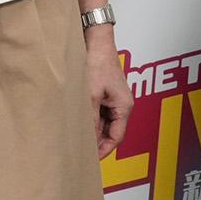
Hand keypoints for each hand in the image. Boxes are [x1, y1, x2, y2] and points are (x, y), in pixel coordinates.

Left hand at [85, 28, 132, 159]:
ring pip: (103, 121)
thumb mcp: (91, 96)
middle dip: (97, 141)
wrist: (95, 39)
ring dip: (91, 129)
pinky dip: (89, 117)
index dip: (103, 151)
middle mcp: (121, 103)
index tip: (91, 160)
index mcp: (124, 106)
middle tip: (80, 152)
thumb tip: (87, 140)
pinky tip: (76, 121)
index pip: (116, 137)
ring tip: (76, 139)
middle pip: (110, 131)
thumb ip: (90, 119)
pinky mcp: (104, 91)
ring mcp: (113, 97)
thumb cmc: (97, 62)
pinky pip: (98, 111)